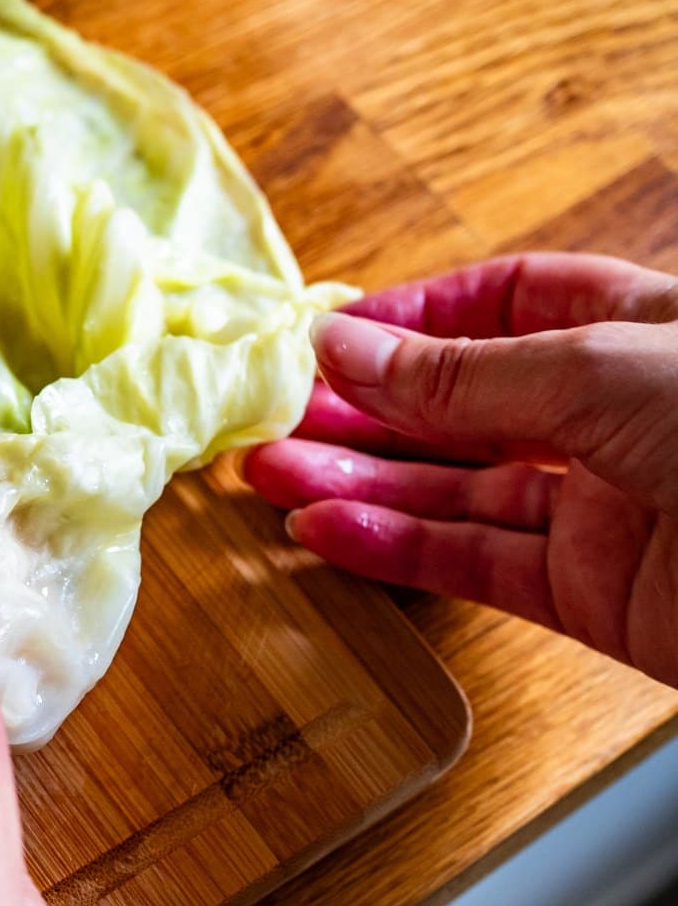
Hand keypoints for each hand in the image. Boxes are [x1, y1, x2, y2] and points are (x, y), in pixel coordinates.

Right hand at [245, 252, 677, 686]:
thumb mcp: (606, 371)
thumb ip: (464, 374)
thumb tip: (346, 346)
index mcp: (642, 332)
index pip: (506, 309)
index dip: (414, 317)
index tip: (328, 335)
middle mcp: (620, 418)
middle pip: (463, 404)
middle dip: (363, 407)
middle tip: (270, 412)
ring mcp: (608, 508)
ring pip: (455, 487)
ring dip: (356, 479)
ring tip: (266, 472)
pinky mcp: (596, 596)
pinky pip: (475, 563)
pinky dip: (395, 549)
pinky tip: (326, 531)